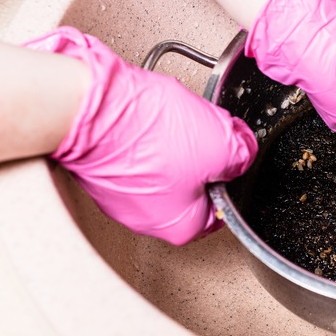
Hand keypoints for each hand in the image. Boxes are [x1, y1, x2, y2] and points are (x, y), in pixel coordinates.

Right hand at [24, 27, 256, 244]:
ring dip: (173, 142)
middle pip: (194, 186)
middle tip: (200, 132)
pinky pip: (139, 154)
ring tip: (169, 122)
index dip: (231, 174)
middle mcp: (147, 220)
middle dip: (201, 155)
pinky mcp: (103, 170)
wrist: (91, 108)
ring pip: (167, 167)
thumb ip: (242, 155)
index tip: (231, 154)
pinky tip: (146, 119)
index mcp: (181, 227)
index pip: (223, 207)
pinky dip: (146, 135)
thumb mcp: (221, 144)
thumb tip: (243, 154)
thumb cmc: (149, 135)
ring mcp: (121, 196)